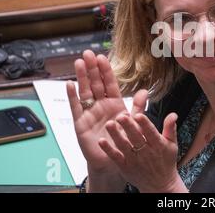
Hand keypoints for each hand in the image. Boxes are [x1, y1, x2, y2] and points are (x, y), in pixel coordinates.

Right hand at [65, 50, 146, 178]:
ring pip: (85, 92)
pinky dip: (72, 96)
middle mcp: (100, 106)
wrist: (112, 161)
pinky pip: (76, 108)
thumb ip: (138, 107)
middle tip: (88, 53)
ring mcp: (89, 113)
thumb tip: (145, 91)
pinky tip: (69, 84)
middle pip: (95, 84)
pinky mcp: (80, 124)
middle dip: (92, 69)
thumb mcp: (133, 123)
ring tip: (79, 63)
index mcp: (114, 104)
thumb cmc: (122, 141)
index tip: (102, 57)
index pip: (109, 84)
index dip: (105, 71)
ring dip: (81, 77)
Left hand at [98, 108, 187, 192]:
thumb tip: (173, 114)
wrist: (160, 185)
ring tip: (109, 124)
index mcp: (158, 145)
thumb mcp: (172, 145)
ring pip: (124, 146)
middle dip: (128, 127)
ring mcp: (135, 161)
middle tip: (120, 116)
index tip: (138, 115)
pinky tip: (101, 141)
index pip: (151, 133)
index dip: (145, 124)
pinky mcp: (125, 167)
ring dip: (116, 135)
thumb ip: (170, 128)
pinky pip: (116, 158)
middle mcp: (146, 153)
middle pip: (136, 138)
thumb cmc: (166, 162)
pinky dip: (108, 150)